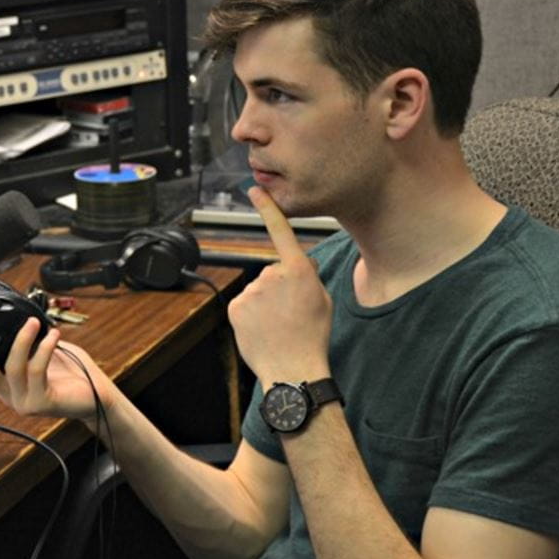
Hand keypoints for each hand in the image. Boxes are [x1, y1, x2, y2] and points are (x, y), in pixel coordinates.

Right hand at [0, 319, 117, 423]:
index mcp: (5, 382)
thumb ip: (23, 341)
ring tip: (34, 323)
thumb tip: (16, 315)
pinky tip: (53, 335)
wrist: (96, 396)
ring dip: (22, 340)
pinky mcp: (40, 402)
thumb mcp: (41, 352)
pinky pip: (36, 370)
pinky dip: (44, 348)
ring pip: (11, 367)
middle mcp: (9, 394)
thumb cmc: (70, 372)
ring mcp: (23, 401)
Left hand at [228, 186, 332, 387]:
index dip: (268, 209)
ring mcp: (251, 290)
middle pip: (271, 275)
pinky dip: (250, 316)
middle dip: (277, 290)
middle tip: (290, 315)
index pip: (281, 232)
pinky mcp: (236, 306)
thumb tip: (293, 268)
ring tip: (278, 326)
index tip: (255, 190)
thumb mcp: (322, 299)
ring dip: (264, 305)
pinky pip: (244, 305)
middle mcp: (272, 275)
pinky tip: (263, 331)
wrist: (293, 369)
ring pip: (257, 292)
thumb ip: (305, 277)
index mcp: (298, 271)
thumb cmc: (313, 336)